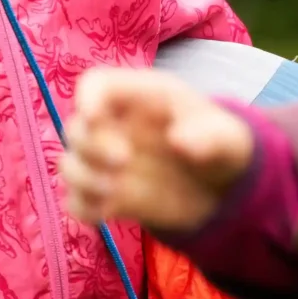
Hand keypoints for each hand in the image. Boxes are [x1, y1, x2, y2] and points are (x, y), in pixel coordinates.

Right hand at [62, 68, 255, 233]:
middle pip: (76, 128)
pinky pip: (77, 203)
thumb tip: (178, 140)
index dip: (87, 98)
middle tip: (124, 161)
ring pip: (69, 166)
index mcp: (139, 97)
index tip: (94, 117)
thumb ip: (210, 135)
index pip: (96, 85)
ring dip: (83, 179)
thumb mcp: (228, 137)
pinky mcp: (107, 197)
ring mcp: (107, 164)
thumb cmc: (220, 144)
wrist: (222, 186)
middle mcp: (114, 127)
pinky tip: (108, 213)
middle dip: (91, 146)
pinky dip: (84, 209)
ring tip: (114, 191)